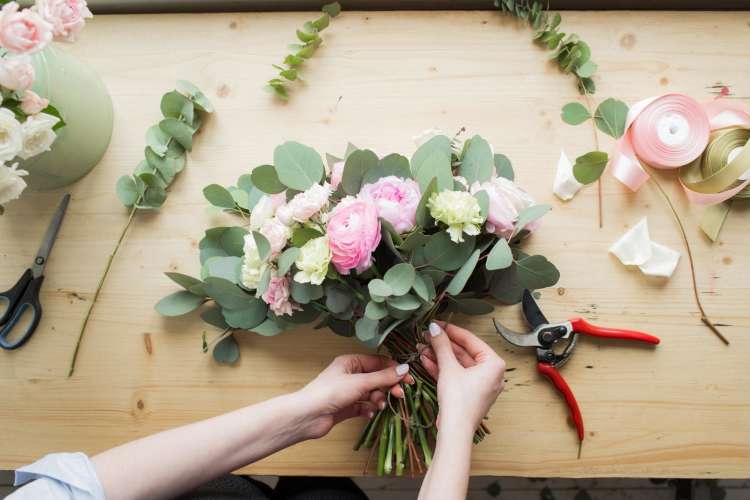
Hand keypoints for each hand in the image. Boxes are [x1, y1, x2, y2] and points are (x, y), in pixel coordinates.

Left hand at [294, 354, 413, 439]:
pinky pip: (364, 406)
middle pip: (377, 378)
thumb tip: (405, 368)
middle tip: (399, 395)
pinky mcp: (346, 407)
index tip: (408, 379)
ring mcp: (348, 392)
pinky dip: (369, 409)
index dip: (394, 369)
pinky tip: (370, 413)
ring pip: (372, 393)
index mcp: (351, 362)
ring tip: (379, 405)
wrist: (307, 416)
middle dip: (388, 386)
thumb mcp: (360, 383)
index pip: (378, 362)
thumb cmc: (330, 393)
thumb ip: (383, 377)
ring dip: (379, 399)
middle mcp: (350, 375)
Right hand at [420, 321, 505, 433]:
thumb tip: (434, 328)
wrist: (455, 431)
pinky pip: (456, 375)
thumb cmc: (458, 400)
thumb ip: (442, 345)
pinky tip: (426, 360)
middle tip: (427, 335)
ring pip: (457, 364)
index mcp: (493, 364)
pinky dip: (442, 369)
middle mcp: (491, 374)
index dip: (451, 330)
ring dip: (439, 356)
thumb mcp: (449, 368)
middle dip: (442, 345)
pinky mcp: (469, 394)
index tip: (437, 323)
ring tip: (422, 347)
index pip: (470, 340)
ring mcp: (480, 385)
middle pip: (463, 352)